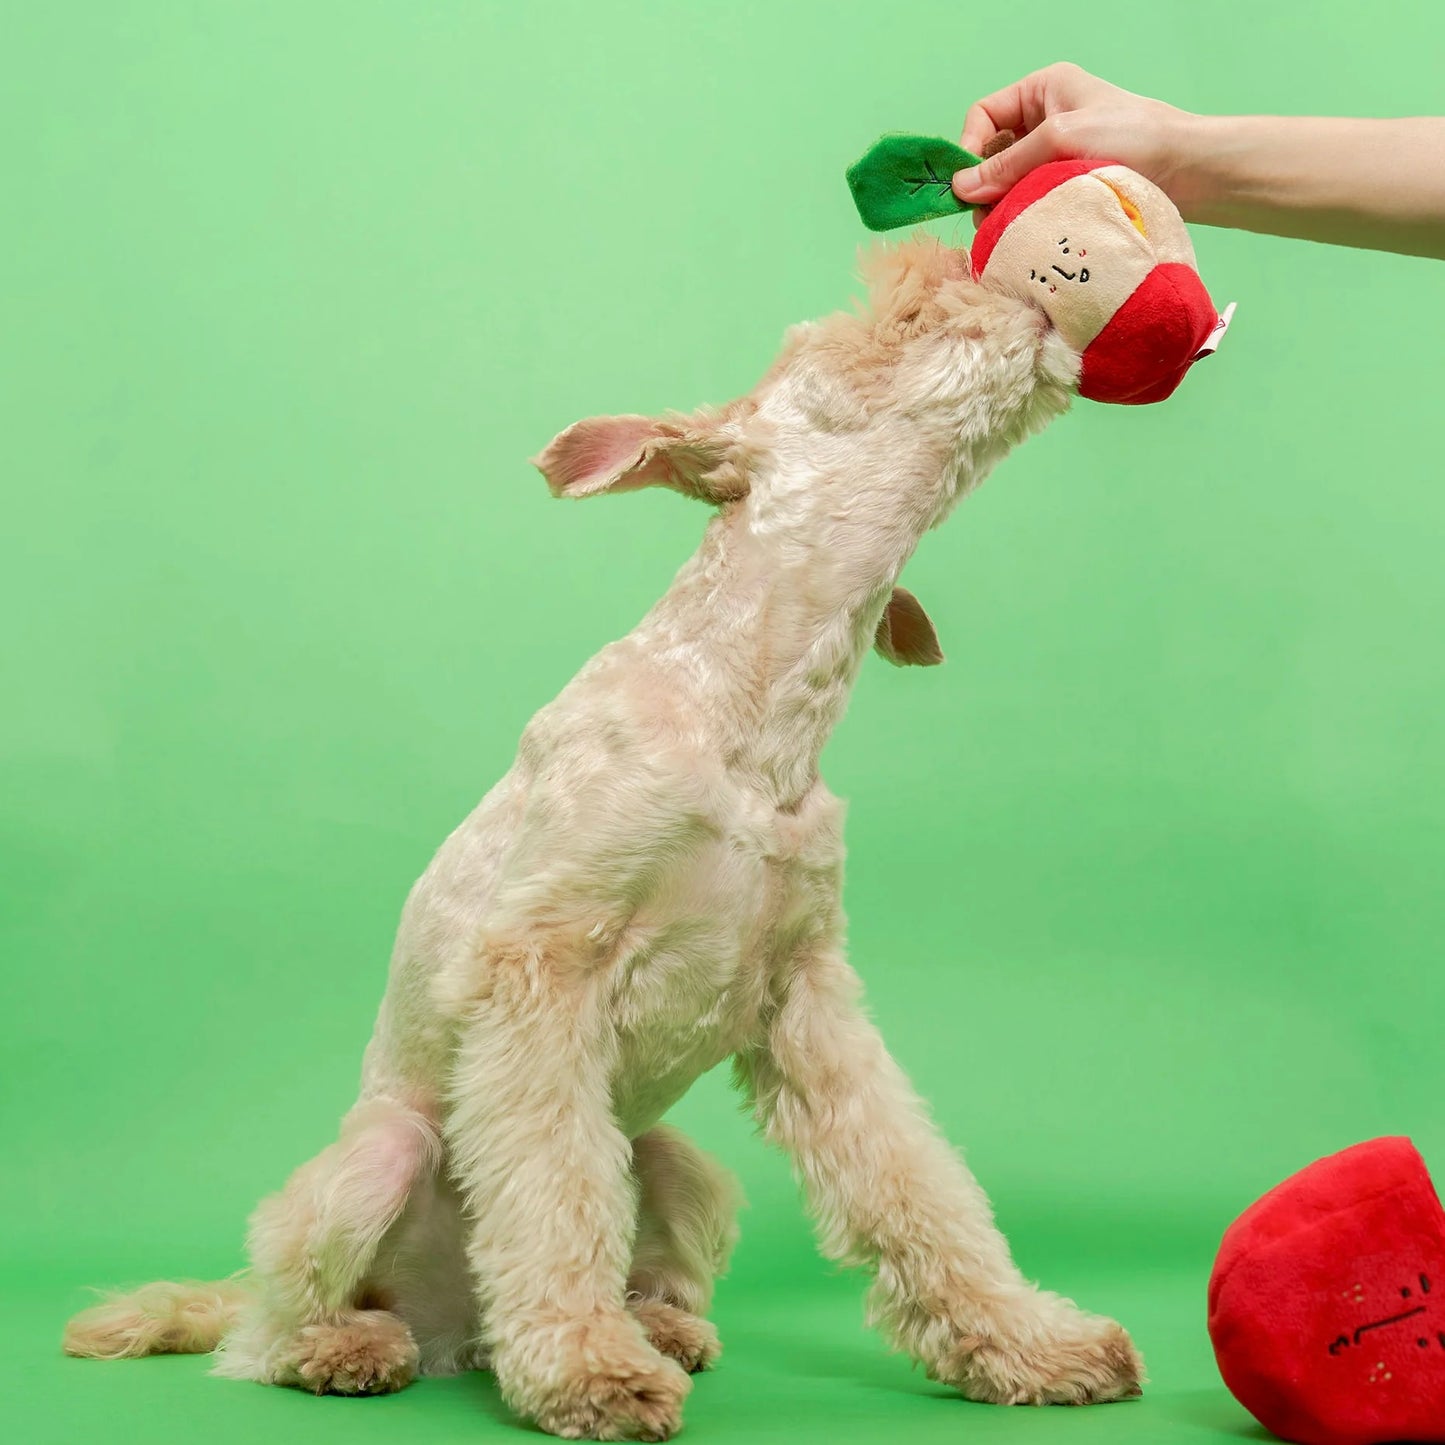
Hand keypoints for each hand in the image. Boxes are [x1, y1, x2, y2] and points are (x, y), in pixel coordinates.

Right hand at [952, 63, 1194, 207]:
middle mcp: (1045, 118)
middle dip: (986, 184)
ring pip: (1009, 182)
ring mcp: (1057, 154)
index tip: (967, 186)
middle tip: (988, 216)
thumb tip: (960, 188)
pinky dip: (1023, 215)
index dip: (969, 148)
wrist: (1188, 170)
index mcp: (1043, 90)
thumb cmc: (1133, 138)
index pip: (984, 115)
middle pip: (993, 153)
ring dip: (1004, 204)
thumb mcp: (1062, 139)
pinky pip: (1031, 199)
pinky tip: (1026, 232)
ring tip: (1009, 228)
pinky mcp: (1068, 185)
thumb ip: (1009, 163)